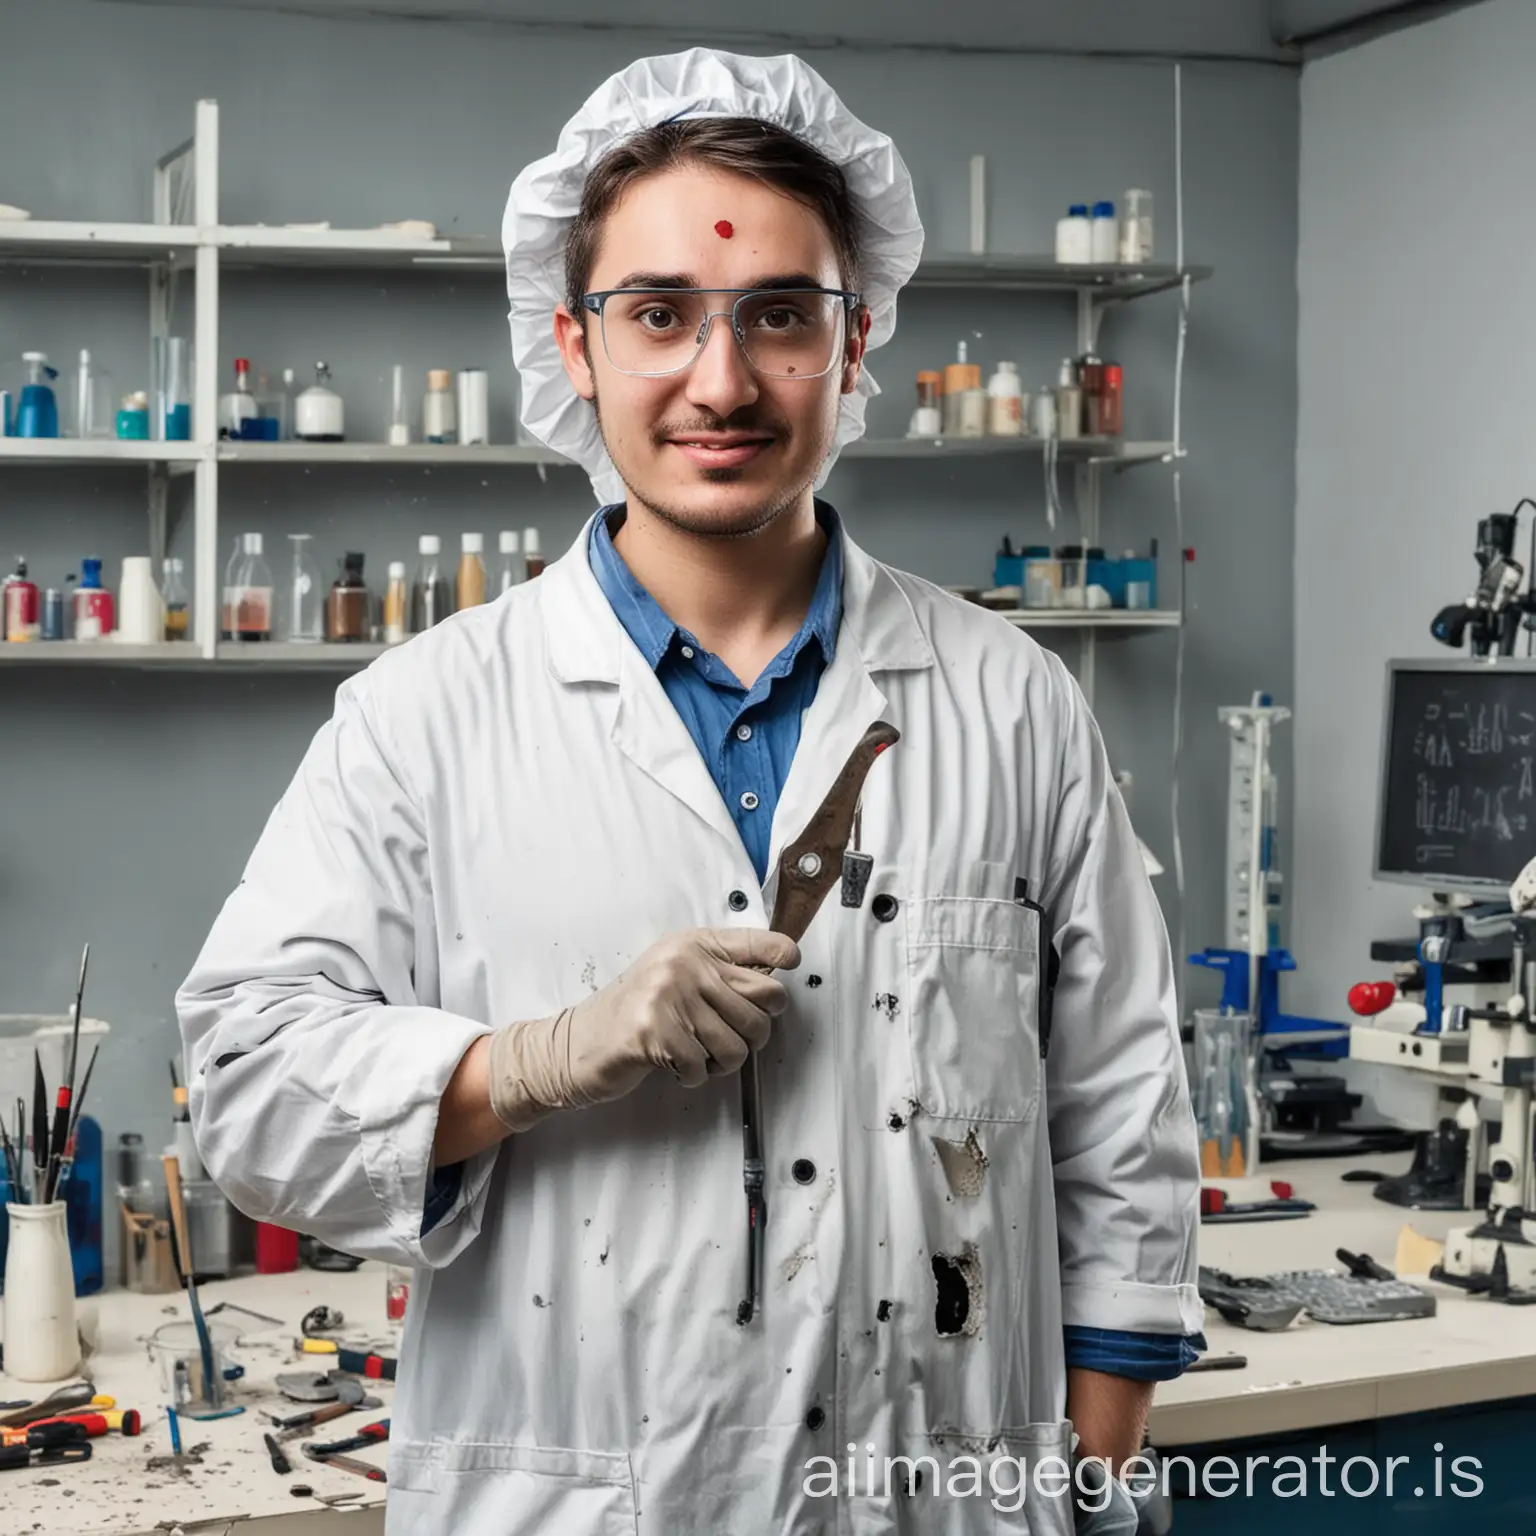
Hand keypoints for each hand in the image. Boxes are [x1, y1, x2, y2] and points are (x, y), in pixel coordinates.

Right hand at [486, 928, 799, 1130]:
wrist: (579, 1043)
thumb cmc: (634, 1013)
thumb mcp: (677, 976)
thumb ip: (720, 971)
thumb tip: (776, 978)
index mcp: (692, 945)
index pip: (758, 942)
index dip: (783, 955)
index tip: (789, 963)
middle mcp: (683, 962)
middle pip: (765, 1001)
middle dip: (754, 1032)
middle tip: (727, 1039)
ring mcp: (668, 994)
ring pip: (739, 1042)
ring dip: (723, 1062)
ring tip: (697, 1054)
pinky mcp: (655, 1030)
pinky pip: (704, 1066)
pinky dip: (693, 1075)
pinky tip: (673, 1063)